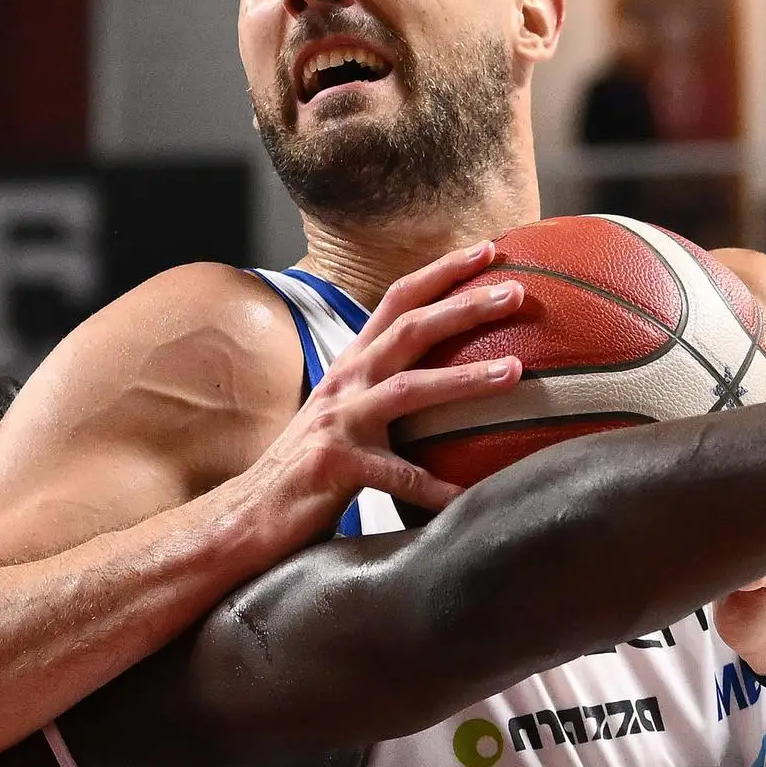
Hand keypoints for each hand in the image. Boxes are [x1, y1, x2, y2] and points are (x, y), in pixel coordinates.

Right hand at [232, 243, 528, 543]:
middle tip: (516, 291)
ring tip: (515, 372)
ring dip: (465, 378)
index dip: (441, 272)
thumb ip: (387, 396)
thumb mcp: (348, 418)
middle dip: (464, 305)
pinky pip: (397, 476)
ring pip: (409, 388)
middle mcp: (344, 383)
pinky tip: (469, 498)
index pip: (397, 301)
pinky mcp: (333, 466)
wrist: (249, 516)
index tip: (488, 250)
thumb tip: (449, 389)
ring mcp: (337, 422)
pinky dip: (435, 487)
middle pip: (409, 329)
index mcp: (351, 366)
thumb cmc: (311, 472)